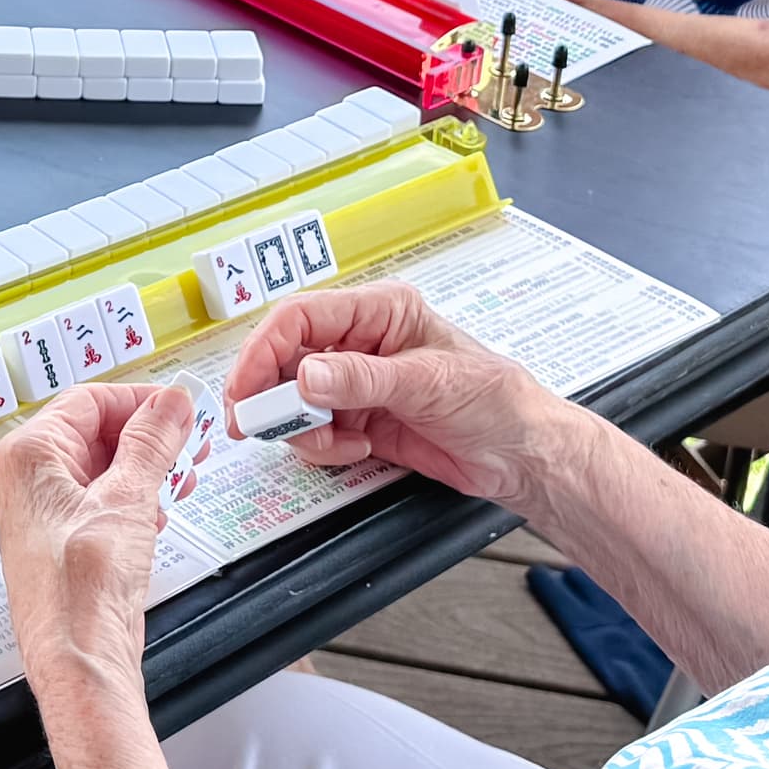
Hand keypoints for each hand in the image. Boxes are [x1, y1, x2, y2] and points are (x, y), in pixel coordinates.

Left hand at [0, 382, 192, 697]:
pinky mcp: (60, 543)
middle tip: (190, 444)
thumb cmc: (81, 589)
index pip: (90, 401)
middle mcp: (26, 481)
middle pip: (96, 434)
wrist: (78, 657)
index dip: (140, 402)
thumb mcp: (128, 498)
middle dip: (149, 440)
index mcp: (29, 456)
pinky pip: (99, 504)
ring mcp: (42, 514)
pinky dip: (134, 503)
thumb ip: (152, 442)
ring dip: (147, 472)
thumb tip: (169, 405)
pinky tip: (159, 516)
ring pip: (101, 471)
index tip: (179, 409)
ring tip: (181, 482)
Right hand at [222, 285, 568, 508]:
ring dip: (304, 428)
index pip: (301, 318)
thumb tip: (307, 376)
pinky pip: (316, 431)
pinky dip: (326, 447)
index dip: (264, 351)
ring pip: (295, 401)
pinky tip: (359, 447)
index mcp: (381, 311)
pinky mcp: (361, 419)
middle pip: (287, 360)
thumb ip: (361, 379)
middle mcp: (363, 342)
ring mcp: (359, 383)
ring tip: (339, 441)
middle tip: (260, 423)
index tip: (246, 390)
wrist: (522, 457)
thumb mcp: (428, 383)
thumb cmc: (497, 401)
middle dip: (273, 395)